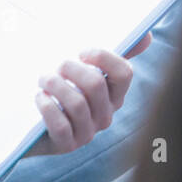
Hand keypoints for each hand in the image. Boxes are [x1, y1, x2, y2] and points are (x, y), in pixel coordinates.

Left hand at [26, 32, 152, 156]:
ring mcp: (88, 133)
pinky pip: (61, 126)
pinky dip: (48, 107)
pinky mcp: (66, 145)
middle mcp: (106, 115)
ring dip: (56, 85)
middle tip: (56, 65)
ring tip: (43, 79)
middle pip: (96, 85)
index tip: (82, 51)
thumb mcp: (87, 68)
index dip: (103, 57)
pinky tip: (40, 97)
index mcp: (115, 95)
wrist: (33, 120)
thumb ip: (115, 53)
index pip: (124, 73)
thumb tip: (148, 36)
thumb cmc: (64, 87)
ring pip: (78, 104)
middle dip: (72, 69)